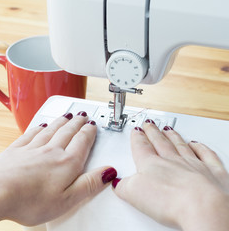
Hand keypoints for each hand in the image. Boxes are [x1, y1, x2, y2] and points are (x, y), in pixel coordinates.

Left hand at [0, 112, 116, 230]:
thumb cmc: (29, 200)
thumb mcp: (67, 200)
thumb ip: (89, 184)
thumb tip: (109, 172)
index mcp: (66, 163)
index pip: (82, 142)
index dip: (89, 132)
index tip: (93, 125)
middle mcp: (50, 151)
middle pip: (67, 132)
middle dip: (77, 123)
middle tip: (83, 115)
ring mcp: (31, 149)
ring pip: (50, 130)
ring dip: (60, 122)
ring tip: (67, 115)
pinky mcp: (16, 151)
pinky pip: (30, 134)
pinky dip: (39, 128)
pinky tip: (41, 126)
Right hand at [113, 120, 228, 230]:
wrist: (202, 206)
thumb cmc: (170, 200)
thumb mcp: (134, 194)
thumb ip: (123, 186)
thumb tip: (117, 182)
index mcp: (151, 164)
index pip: (141, 147)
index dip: (137, 138)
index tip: (136, 131)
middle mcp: (172, 160)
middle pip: (160, 142)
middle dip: (153, 132)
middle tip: (149, 124)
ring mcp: (193, 164)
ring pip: (180, 145)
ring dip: (173, 136)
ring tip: (167, 129)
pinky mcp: (213, 173)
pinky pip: (206, 155)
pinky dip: (200, 148)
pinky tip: (196, 144)